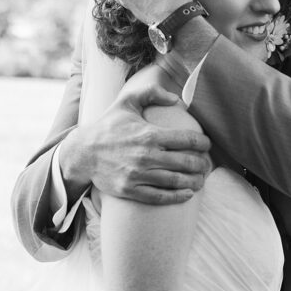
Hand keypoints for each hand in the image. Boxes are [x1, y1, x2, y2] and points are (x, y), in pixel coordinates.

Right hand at [59, 78, 211, 204]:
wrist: (82, 153)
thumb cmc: (108, 126)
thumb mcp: (126, 102)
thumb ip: (151, 93)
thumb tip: (177, 98)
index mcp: (149, 134)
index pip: (187, 140)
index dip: (203, 143)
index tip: (207, 145)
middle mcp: (146, 155)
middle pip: (186, 162)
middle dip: (202, 164)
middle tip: (208, 165)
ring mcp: (138, 174)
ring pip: (176, 181)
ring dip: (195, 181)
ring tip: (202, 179)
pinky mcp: (130, 190)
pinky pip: (159, 196)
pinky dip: (177, 197)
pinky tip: (188, 194)